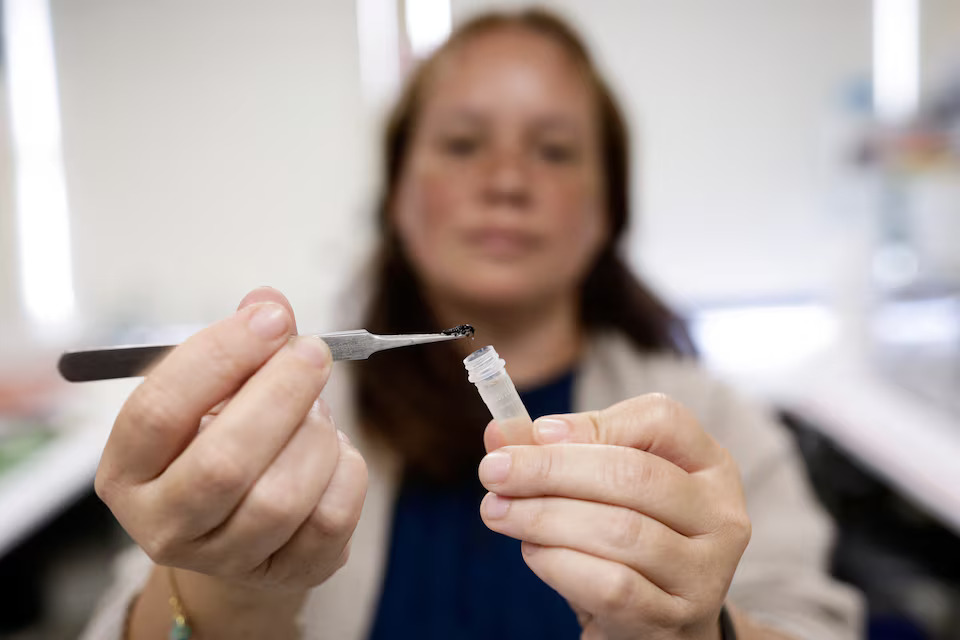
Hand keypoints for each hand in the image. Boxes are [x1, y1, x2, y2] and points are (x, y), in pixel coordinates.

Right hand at [95, 287, 366, 592]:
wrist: (238, 532)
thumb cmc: (222, 445)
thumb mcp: (213, 396)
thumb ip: (240, 348)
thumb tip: (269, 303)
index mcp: (128, 470)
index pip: (158, 410)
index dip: (220, 355)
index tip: (270, 319)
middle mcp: (164, 523)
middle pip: (223, 463)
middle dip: (280, 394)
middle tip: (313, 352)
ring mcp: (223, 559)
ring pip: (282, 497)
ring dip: (315, 435)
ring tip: (316, 412)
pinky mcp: (284, 574)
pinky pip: (331, 518)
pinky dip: (345, 470)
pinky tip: (333, 452)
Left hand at [479, 394, 750, 639]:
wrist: (656, 625)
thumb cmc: (624, 541)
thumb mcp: (600, 489)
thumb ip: (555, 452)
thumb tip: (499, 430)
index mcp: (707, 465)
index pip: (661, 419)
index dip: (594, 422)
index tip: (536, 433)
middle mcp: (718, 514)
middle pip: (633, 474)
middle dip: (551, 469)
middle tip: (493, 471)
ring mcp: (704, 571)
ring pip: (619, 530)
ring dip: (544, 517)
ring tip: (499, 512)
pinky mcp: (673, 618)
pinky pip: (611, 584)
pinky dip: (559, 563)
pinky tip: (532, 552)